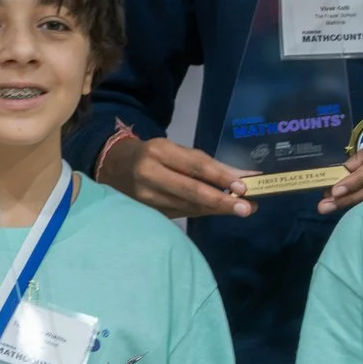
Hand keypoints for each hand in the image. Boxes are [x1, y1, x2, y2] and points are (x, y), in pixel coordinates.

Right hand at [99, 135, 252, 219]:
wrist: (115, 167)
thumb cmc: (154, 155)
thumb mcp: (176, 150)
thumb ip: (207, 164)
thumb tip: (245, 176)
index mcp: (158, 152)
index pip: (195, 166)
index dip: (221, 177)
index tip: (244, 187)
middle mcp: (149, 174)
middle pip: (191, 190)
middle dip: (221, 201)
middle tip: (247, 208)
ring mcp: (145, 197)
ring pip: (188, 205)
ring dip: (216, 209)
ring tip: (241, 209)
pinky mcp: (147, 212)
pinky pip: (181, 212)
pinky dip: (203, 211)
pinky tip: (219, 211)